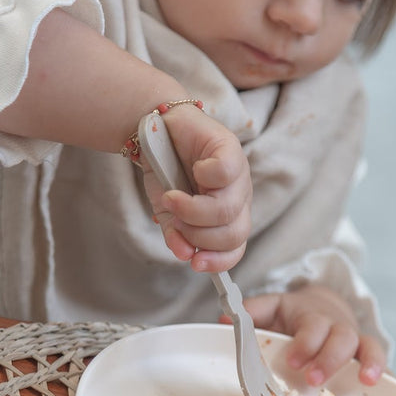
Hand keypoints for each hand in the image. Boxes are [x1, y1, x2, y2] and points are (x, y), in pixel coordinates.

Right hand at [142, 104, 251, 272]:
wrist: (156, 132)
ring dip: (193, 211)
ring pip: (227, 209)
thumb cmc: (165, 172)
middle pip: (234, 233)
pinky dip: (203, 176)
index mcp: (228, 216)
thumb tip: (184, 255)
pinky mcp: (230, 148)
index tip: (195, 263)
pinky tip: (193, 170)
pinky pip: (224, 173)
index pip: (236, 247)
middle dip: (200, 236)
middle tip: (177, 222)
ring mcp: (238, 174)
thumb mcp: (167, 211)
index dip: (220, 261)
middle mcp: (238, 197)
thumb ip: (176, 235)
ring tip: (172, 199)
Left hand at [239, 283, 386, 386]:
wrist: (324, 305)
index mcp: (312, 317)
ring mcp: (356, 340)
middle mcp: (337, 327)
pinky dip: (387, 373)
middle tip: (314, 378)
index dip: (305, 343)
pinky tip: (390, 387)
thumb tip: (225, 318)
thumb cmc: (293, 316)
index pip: (312, 326)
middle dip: (329, 358)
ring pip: (368, 346)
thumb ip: (252, 312)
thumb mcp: (273, 308)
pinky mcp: (368, 354)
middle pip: (341, 337)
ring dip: (369, 362)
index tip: (293, 361)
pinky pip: (382, 361)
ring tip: (367, 380)